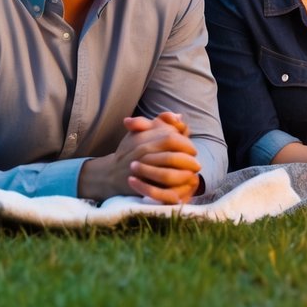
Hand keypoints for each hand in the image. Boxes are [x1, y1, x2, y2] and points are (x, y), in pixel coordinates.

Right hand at [78, 112, 201, 203]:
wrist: (110, 174)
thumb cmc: (130, 152)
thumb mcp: (141, 132)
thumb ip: (160, 123)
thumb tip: (179, 116)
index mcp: (142, 137)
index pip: (170, 137)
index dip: (185, 143)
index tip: (192, 149)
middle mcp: (140, 152)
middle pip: (171, 152)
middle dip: (187, 158)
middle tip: (196, 162)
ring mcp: (139, 169)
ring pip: (168, 172)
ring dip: (184, 173)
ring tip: (192, 174)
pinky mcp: (139, 186)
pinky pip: (159, 189)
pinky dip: (172, 190)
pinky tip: (182, 190)